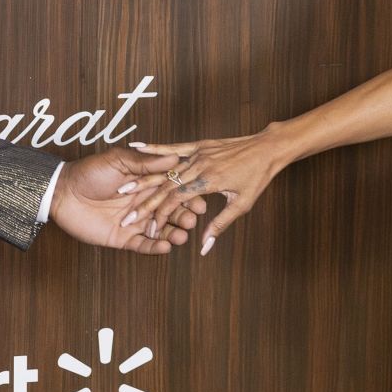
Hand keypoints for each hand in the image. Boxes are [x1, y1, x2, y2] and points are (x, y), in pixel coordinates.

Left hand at [49, 147, 206, 253]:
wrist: (63, 192)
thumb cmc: (89, 172)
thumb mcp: (118, 161)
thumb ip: (146, 163)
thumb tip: (175, 156)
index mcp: (147, 183)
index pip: (173, 190)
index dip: (187, 196)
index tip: (200, 200)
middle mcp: (145, 202)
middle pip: (172, 211)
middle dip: (184, 216)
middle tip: (191, 220)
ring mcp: (135, 221)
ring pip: (161, 230)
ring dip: (174, 233)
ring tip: (181, 236)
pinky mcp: (124, 237)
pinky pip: (144, 245)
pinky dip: (155, 247)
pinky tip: (165, 246)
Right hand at [117, 127, 292, 253]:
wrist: (268, 148)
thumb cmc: (257, 178)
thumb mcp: (241, 205)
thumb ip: (219, 225)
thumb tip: (204, 247)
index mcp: (209, 181)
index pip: (176, 200)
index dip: (160, 216)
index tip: (148, 229)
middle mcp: (200, 165)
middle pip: (165, 186)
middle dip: (145, 204)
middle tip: (127, 217)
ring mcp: (198, 153)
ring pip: (165, 169)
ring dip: (143, 180)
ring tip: (123, 189)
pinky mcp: (199, 144)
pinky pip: (174, 147)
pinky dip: (155, 147)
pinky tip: (138, 146)